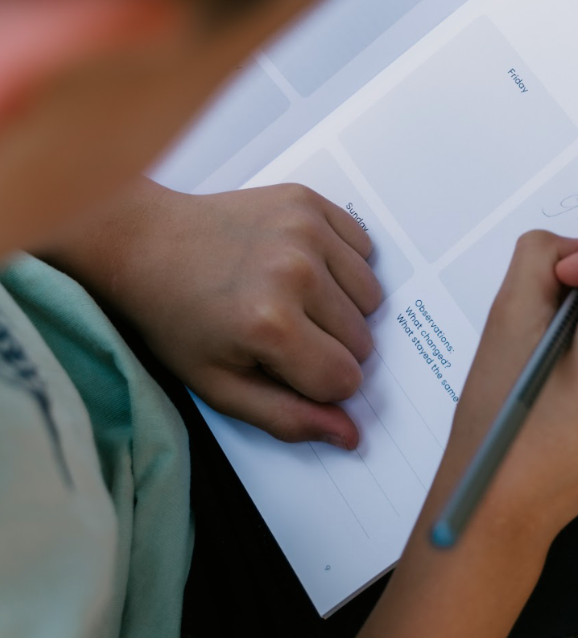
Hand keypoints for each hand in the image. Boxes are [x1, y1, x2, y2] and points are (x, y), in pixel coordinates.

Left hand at [43, 179, 381, 447]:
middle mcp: (295, 273)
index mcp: (270, 326)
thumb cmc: (178, 321)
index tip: (285, 367)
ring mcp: (305, 230)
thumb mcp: (220, 386)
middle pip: (362, 341)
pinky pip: (365, 250)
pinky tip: (304, 267)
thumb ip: (287, 418)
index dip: (319, 385)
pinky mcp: (308, 201)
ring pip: (372, 298)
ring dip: (342, 309)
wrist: (146, 243)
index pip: (344, 380)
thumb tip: (352, 435)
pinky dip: (344, 266)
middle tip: (283, 333)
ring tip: (295, 300)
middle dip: (331, 349)